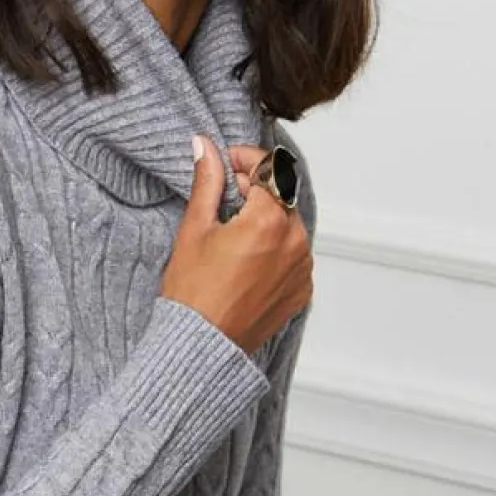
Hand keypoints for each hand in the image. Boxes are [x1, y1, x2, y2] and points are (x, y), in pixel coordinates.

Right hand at [159, 135, 311, 354]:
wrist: (201, 347)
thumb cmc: (192, 294)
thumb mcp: (195, 230)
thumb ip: (207, 182)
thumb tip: (205, 148)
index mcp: (270, 221)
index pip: (270, 168)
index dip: (246, 158)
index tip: (226, 162)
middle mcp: (295, 242)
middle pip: (282, 195)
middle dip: (256, 188)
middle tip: (224, 196)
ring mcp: (302, 268)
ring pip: (289, 225)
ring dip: (266, 218)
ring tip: (233, 232)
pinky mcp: (301, 289)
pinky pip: (293, 255)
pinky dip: (275, 248)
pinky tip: (245, 259)